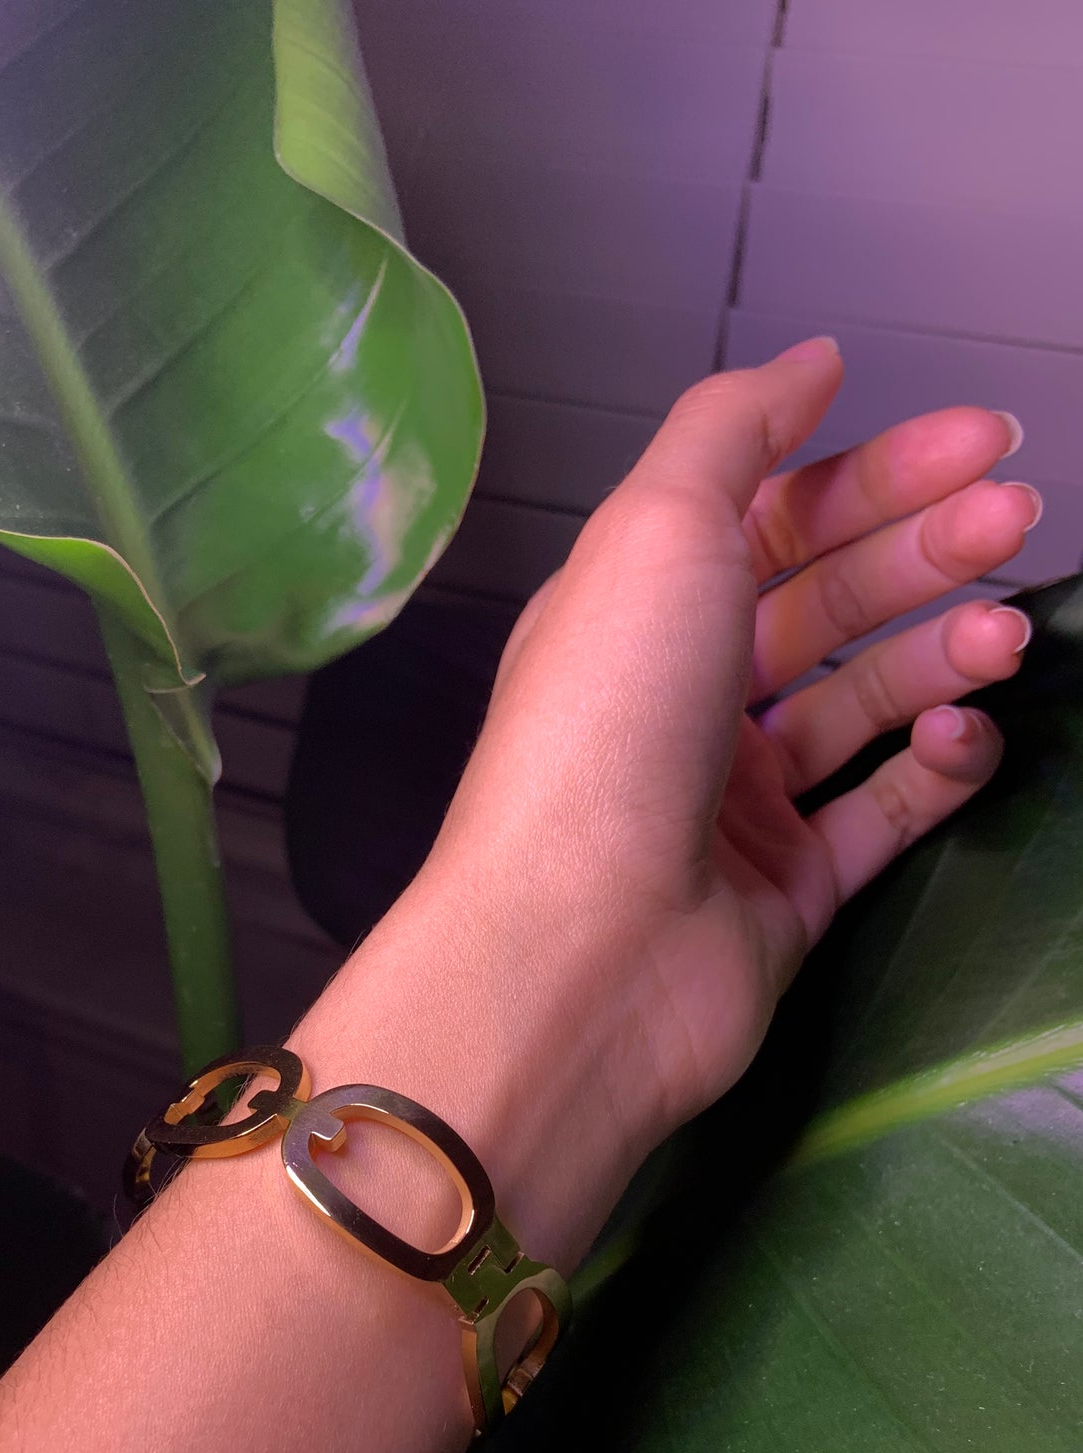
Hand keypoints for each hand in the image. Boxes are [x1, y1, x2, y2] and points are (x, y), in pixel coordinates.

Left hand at [323, 340, 1039, 1265]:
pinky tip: (966, 731)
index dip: (874, 472)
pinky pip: (884, 811)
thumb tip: (811, 360)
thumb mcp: (654, 531)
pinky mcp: (790, 891)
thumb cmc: (606, 725)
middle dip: (925, 553)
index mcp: (637, 609)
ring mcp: (736, 801)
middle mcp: (683, 699)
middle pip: (827, 603)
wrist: (581, 948)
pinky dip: (934, 766)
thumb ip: (730, 431)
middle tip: (1015, 519)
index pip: (771, 518)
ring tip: (1008, 637)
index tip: (981, 441)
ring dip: (941, 656)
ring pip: (864, 704)